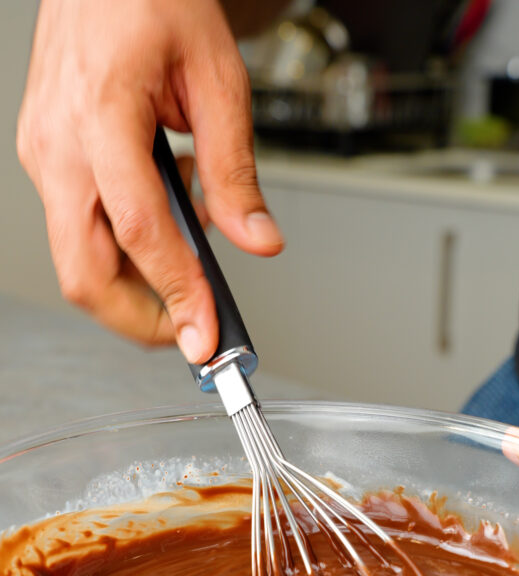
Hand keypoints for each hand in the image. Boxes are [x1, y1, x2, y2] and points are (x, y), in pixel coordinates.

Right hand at [17, 0, 283, 361]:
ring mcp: (43, 155)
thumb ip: (234, 169)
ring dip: (133, 286)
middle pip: (84, 273)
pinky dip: (121, 250)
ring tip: (188, 265)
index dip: (177, 292)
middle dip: (140, 318)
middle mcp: (57, 145)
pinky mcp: (45, 160)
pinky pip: (77, 230)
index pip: (139, 232)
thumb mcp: (216, 78)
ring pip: (76, 261)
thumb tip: (255, 239)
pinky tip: (162, 226)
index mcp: (100, 116)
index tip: (205, 334)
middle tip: (192, 330)